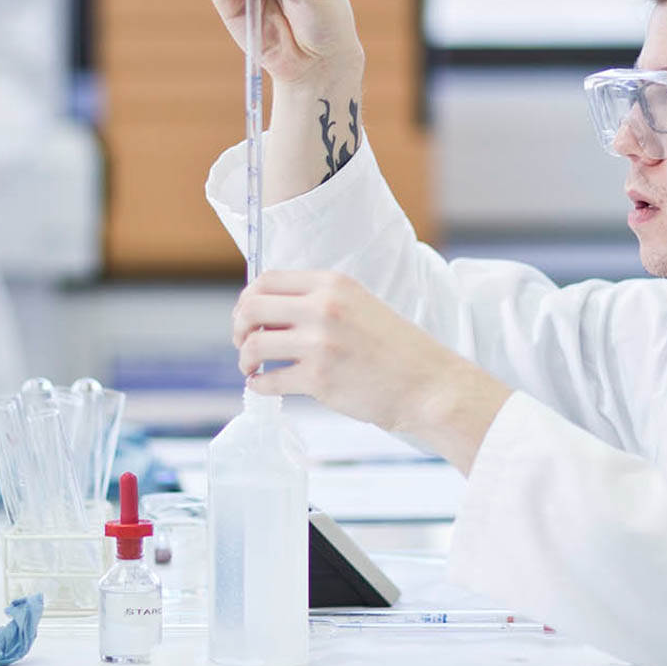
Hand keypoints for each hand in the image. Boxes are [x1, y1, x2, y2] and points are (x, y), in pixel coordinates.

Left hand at [231, 269, 511, 470]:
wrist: (428, 383)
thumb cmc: (395, 349)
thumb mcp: (358, 306)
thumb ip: (317, 303)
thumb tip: (268, 314)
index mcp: (333, 284)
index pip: (267, 279)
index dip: (248, 298)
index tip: (249, 316)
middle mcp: (323, 308)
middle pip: (251, 307)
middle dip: (239, 326)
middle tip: (244, 342)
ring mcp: (319, 343)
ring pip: (255, 344)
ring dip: (246, 358)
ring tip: (253, 367)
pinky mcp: (319, 379)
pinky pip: (269, 380)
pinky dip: (259, 385)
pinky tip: (265, 386)